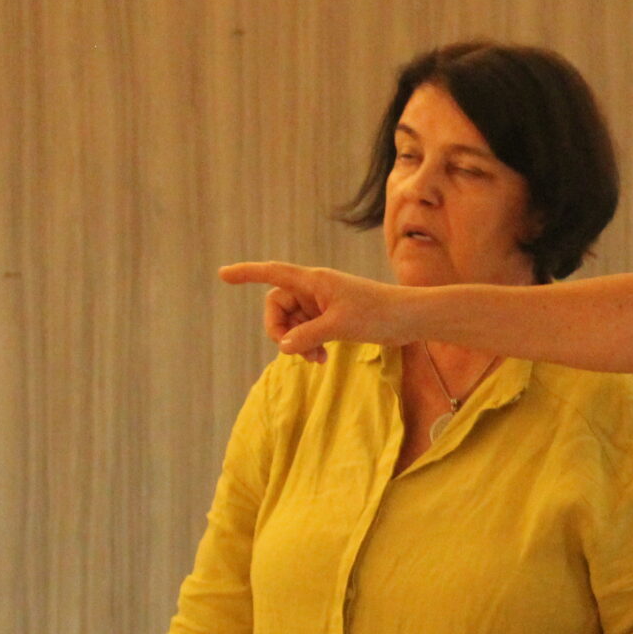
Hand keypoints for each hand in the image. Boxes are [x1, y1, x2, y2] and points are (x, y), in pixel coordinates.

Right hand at [219, 261, 417, 361]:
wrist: (409, 319)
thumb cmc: (378, 313)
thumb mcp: (340, 326)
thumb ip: (308, 336)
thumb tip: (284, 347)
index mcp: (313, 281)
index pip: (272, 273)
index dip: (247, 273)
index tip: (223, 275)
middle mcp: (314, 289)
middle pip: (277, 305)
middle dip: (279, 330)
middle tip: (293, 351)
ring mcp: (323, 303)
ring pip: (293, 322)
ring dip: (297, 342)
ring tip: (316, 360)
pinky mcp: (333, 317)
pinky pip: (308, 330)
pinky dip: (309, 344)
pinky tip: (322, 359)